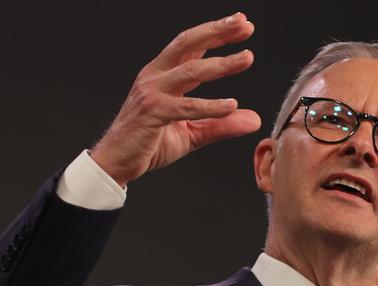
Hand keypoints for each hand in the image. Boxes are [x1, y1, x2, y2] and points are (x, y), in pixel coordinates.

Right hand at [90, 12, 259, 186]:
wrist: (117, 162)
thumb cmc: (150, 143)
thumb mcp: (192, 132)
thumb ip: (221, 124)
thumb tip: (254, 120)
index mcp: (164, 75)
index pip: (193, 47)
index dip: (217, 33)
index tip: (243, 24)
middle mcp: (157, 77)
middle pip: (188, 44)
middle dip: (217, 32)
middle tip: (245, 25)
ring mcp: (152, 93)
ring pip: (190, 71)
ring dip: (222, 63)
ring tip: (247, 58)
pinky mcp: (152, 113)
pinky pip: (186, 106)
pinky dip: (210, 105)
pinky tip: (231, 105)